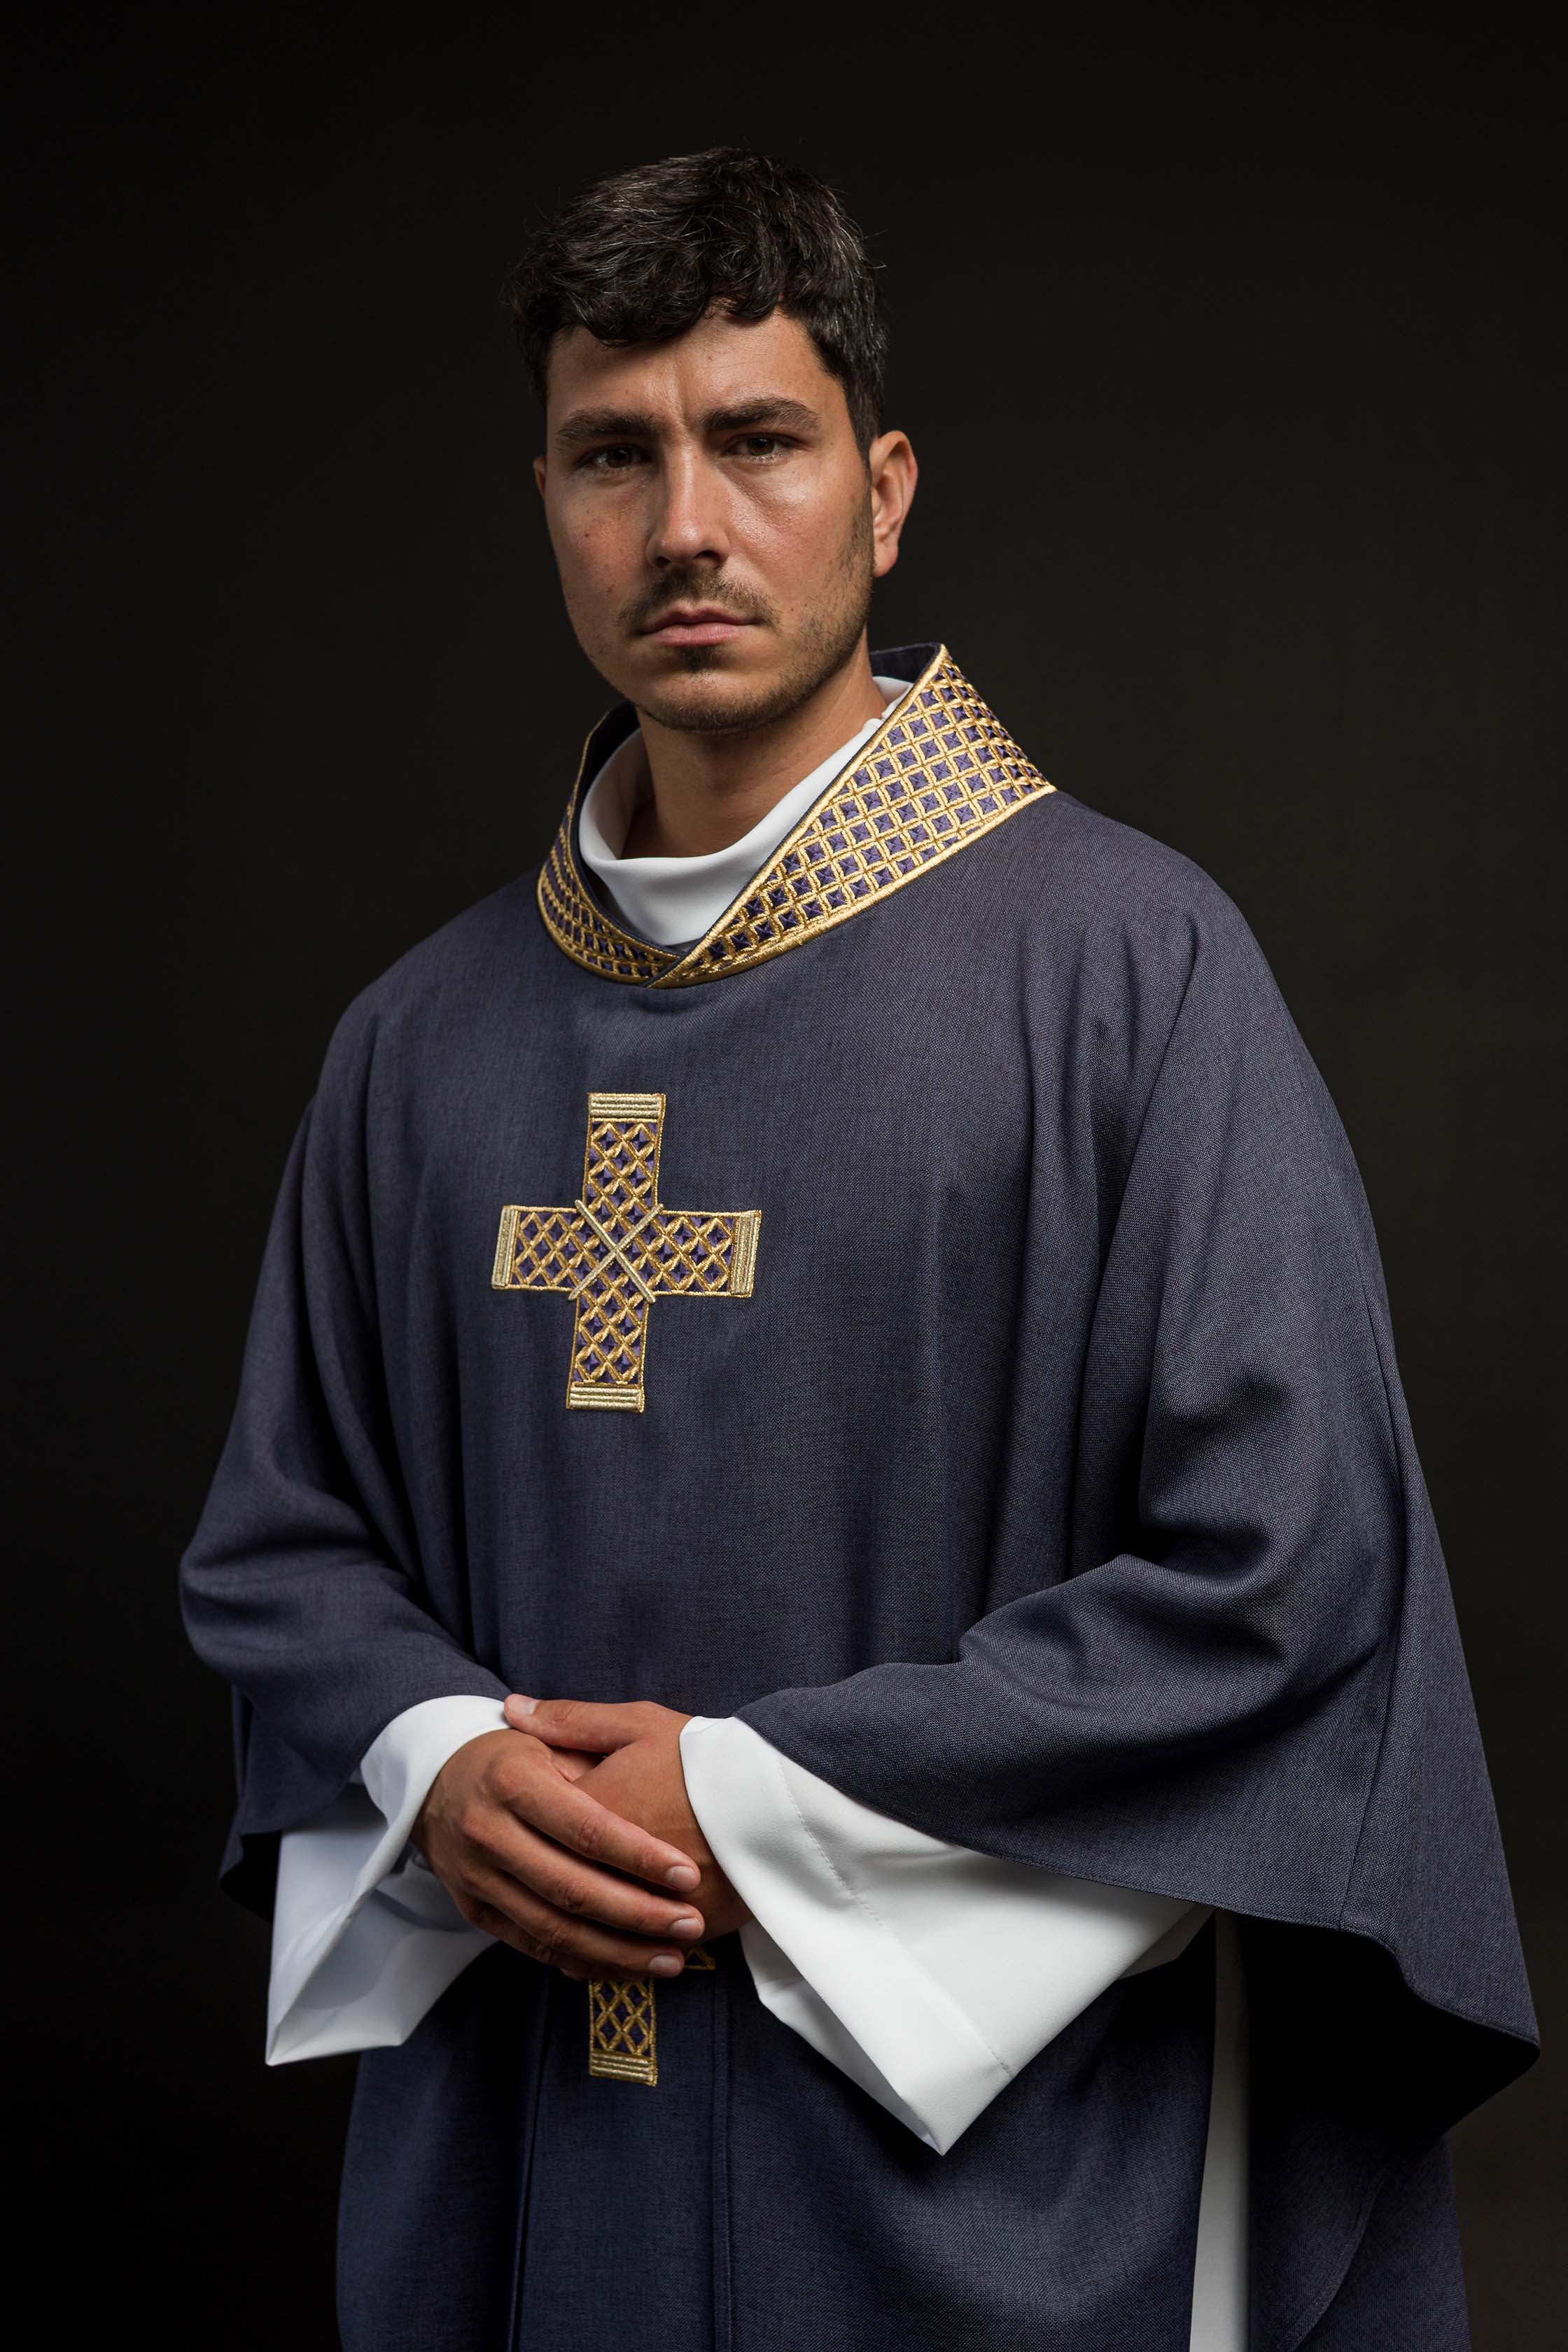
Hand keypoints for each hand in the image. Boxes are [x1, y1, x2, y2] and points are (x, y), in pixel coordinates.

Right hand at [412, 1727, 707, 1980]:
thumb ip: (596, 1751)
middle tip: (689, 1924)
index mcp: (512, 1780)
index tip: (688, 1874)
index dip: (639, 1856)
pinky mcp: (475, 1910)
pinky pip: (533, 1946)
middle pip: (570, 1888)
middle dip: (638, 1914)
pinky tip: (627, 1967)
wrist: (436, 1779)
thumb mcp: (549, 1735)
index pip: (585, 1828)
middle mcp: (488, 1832)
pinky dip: (583, 1962)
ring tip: (671, 1958)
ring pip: (553, 1929)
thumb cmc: (513, 1752)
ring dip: (617, 1951)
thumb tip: (659, 1768)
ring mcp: (477, 1877)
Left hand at [505, 1695, 751, 1942]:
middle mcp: (611, 1866)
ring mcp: (646, 1904)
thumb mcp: (638, 1724)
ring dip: (571, 1938)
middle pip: (558, 1889)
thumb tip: (511, 1708)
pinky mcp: (680, 1929)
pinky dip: (610, 1961)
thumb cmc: (704, 1755)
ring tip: (563, 1935)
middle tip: (527, 1884)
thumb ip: (571, 1720)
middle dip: (540, 1890)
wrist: (780, 1796)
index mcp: (593, 1811)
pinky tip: (600, 1958)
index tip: (525, 1825)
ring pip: (589, 1934)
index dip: (528, 1828)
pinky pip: (630, 1954)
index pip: (537, 1828)